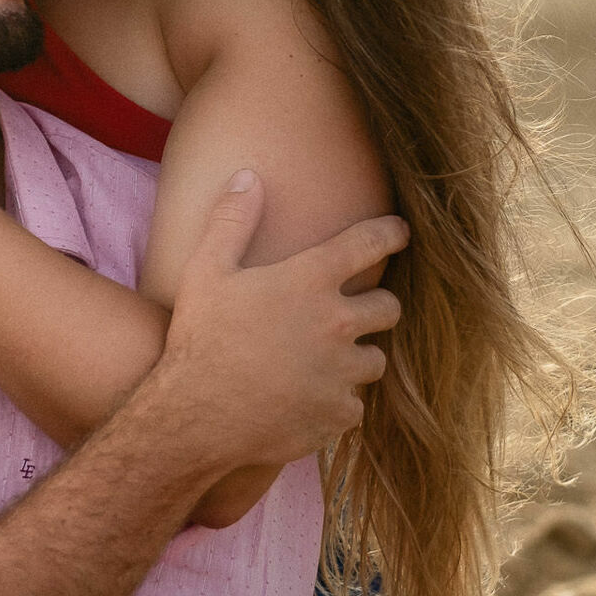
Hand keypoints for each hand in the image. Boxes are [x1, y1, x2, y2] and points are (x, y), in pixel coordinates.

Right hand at [153, 172, 401, 469]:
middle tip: (357, 310)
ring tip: (330, 361)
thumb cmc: (199, 339)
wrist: (194, 418)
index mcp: (310, 281)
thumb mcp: (206, 271)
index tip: (401, 232)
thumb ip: (232, 221)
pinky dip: (338, 403)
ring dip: (358, 358)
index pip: (370, 244)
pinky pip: (354, 406)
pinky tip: (311, 401)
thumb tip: (249, 178)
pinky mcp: (337, 414)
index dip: (391, 233)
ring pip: (376, 361)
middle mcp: (337, 323)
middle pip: (389, 307)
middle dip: (378, 305)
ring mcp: (342, 373)